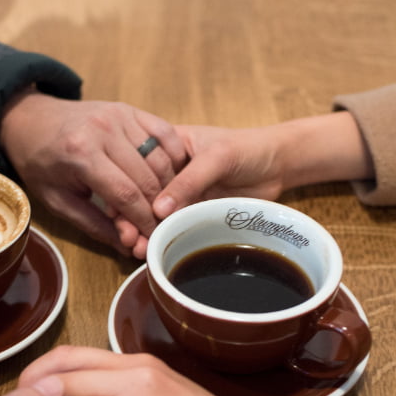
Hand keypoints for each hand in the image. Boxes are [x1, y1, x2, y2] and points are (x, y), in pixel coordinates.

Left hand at [0, 91, 185, 253]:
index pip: (126, 194)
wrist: (33, 122)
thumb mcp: (58, 201)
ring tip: (165, 206)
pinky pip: (164, 133)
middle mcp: (103, 130)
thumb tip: (128, 246)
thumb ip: (94, 224)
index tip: (153, 237)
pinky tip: (170, 176)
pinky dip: (173, 156)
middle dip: (158, 208)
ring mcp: (119, 115)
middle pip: (147, 178)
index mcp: (81, 154)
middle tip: (162, 226)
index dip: (143, 221)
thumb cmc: (42, 164)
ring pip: (160, 158)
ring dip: (168, 186)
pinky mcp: (129, 109)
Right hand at [114, 123, 287, 257]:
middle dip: (130, 216)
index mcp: (165, 145)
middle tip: (127, 237)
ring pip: (153, 213)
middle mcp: (167, 169)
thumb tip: (157, 209)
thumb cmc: (248, 148)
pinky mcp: (191, 211)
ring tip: (136, 249)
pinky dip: (161, 237)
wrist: (278, 165)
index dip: (125, 188)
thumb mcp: (218, 158)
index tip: (117, 211)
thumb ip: (189, 181)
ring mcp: (179, 192)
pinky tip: (151, 249)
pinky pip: (171, 225)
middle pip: (139, 193)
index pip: (136, 167)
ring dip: (143, 230)